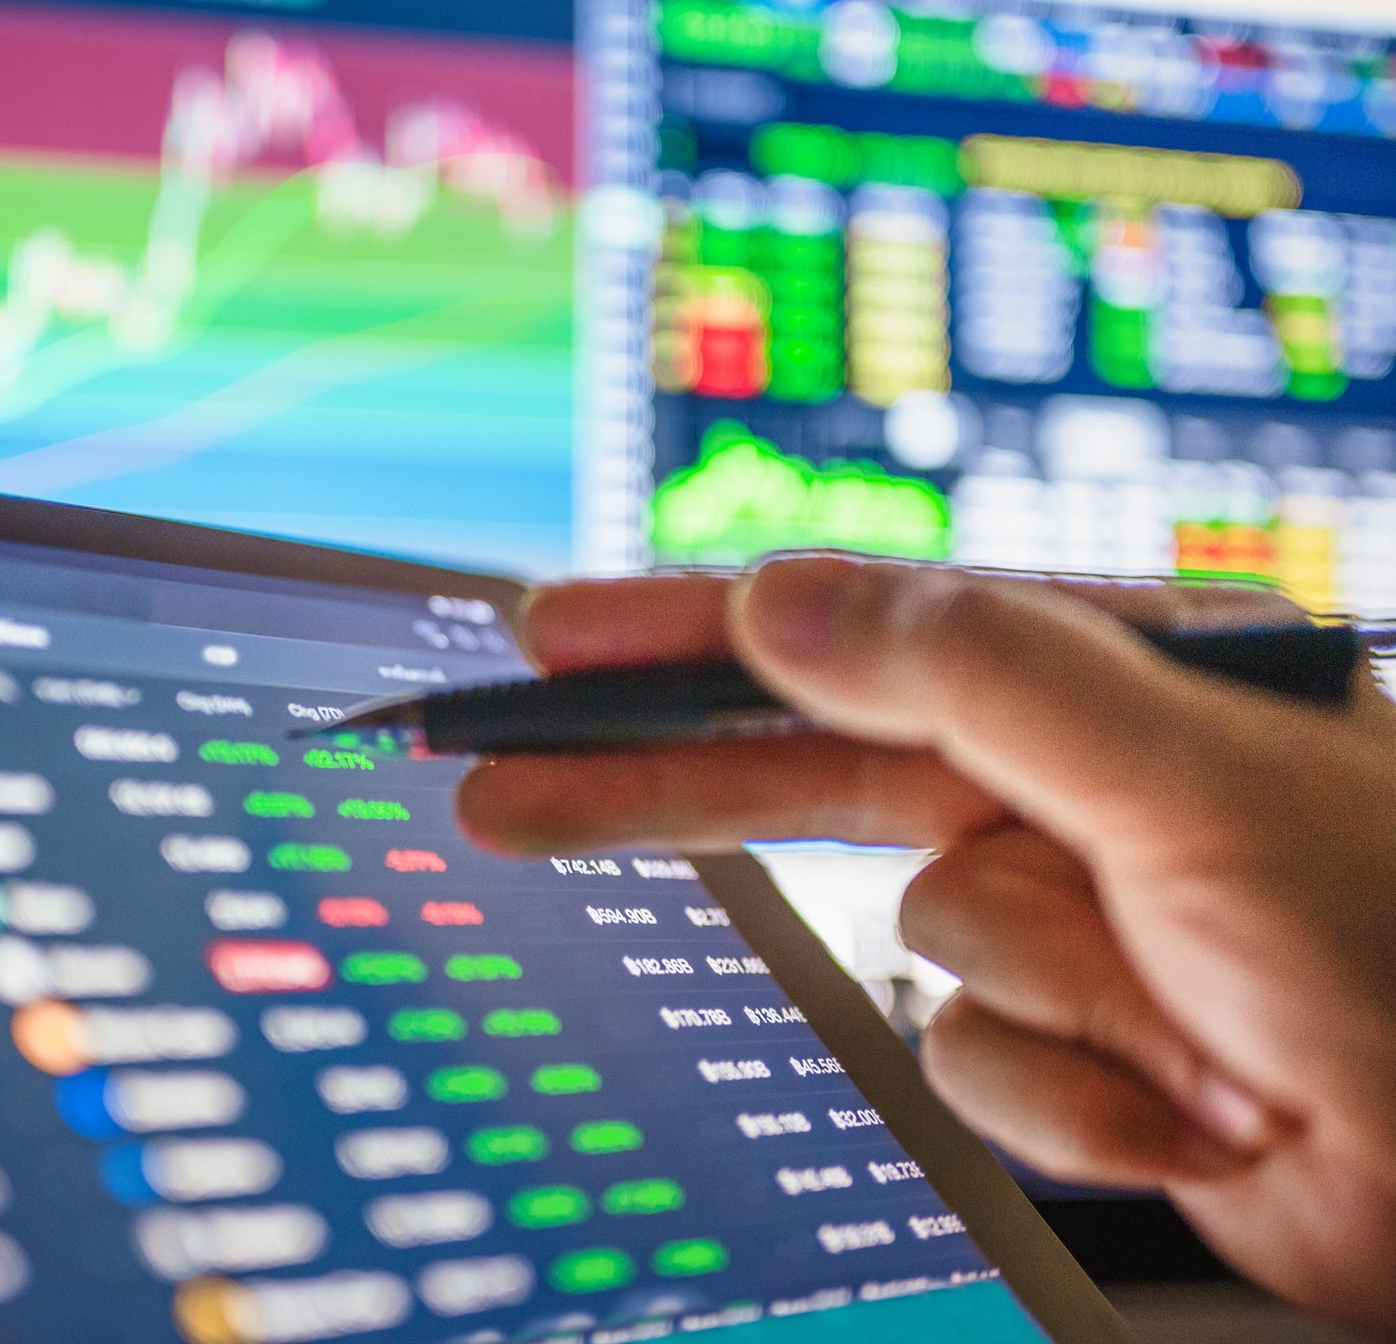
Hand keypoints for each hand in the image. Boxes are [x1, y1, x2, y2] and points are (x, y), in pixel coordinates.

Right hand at [458, 558, 1395, 1334]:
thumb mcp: (1190, 783)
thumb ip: (977, 675)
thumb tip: (785, 599)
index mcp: (1111, 673)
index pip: (856, 633)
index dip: (690, 634)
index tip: (555, 638)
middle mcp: (1080, 784)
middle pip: (823, 779)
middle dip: (671, 793)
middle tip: (507, 787)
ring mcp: (1075, 920)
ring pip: (921, 952)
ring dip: (1046, 1004)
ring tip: (1179, 1016)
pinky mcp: (1075, 1046)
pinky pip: (970, 1066)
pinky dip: (1075, 1098)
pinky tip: (1188, 1098)